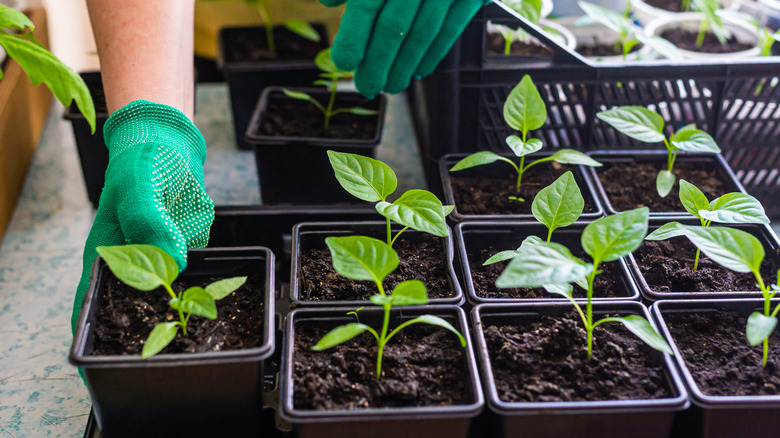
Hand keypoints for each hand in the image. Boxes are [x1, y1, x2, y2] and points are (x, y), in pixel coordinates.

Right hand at [71, 101, 213, 331]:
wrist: (171, 147)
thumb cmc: (141, 164)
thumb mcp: (139, 187)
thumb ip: (149, 223)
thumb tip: (171, 261)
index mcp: (106, 254)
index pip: (90, 304)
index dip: (91, 336)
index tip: (99, 366)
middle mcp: (130, 263)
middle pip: (132, 307)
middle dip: (146, 331)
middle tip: (166, 350)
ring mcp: (158, 259)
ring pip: (166, 297)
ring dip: (177, 313)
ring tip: (193, 335)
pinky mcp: (183, 252)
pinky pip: (192, 278)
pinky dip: (201, 291)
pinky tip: (212, 301)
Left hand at [321, 0, 488, 96]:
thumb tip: (326, 1)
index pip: (367, 3)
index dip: (355, 36)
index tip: (345, 62)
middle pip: (395, 25)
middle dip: (378, 62)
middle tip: (367, 86)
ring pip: (424, 31)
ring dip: (405, 65)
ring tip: (391, 86)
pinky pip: (453, 26)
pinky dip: (435, 51)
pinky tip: (420, 69)